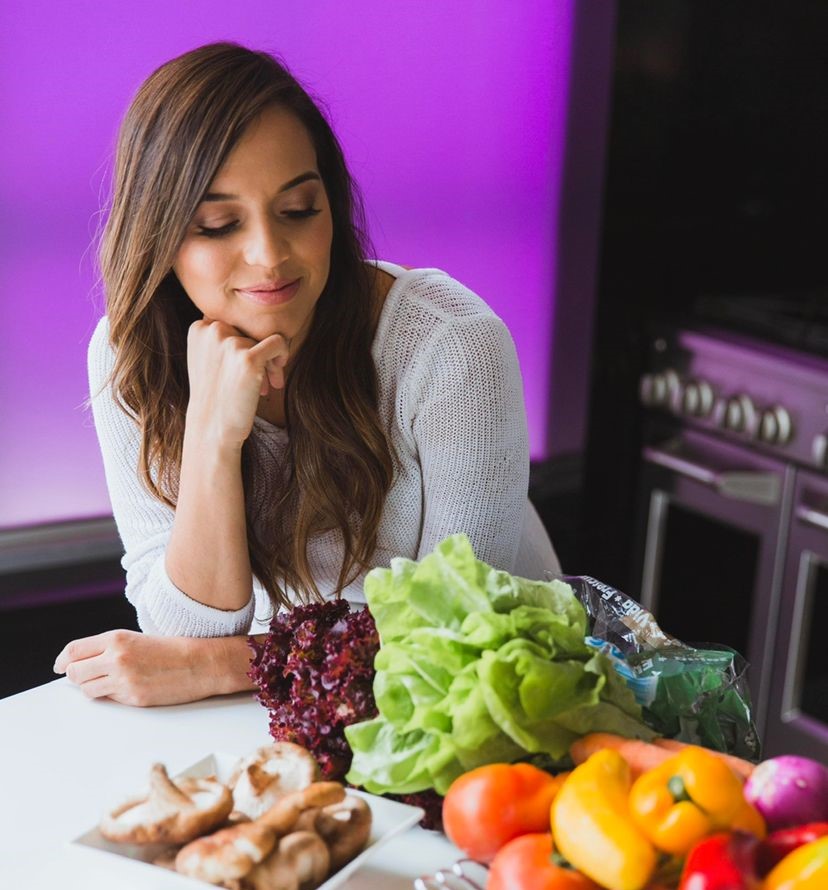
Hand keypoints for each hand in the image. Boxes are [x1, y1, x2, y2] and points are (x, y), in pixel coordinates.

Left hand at [53, 630, 250, 706]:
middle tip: (85, 676)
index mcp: (117, 638)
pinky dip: (111, 696)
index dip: (62, 660)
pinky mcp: (132, 698)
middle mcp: (116, 658)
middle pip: (74, 672)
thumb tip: (81, 663)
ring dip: (92, 687)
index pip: (73, 650)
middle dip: (76, 676)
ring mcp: (123, 680)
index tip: (61, 665)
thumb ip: (110, 648)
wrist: (201, 663)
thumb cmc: (173, 649)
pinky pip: (108, 699)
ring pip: (87, 689)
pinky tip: (126, 687)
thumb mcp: (138, 639)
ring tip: (108, 682)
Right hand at [185, 318, 290, 447]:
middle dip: (260, 351)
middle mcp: (212, 329)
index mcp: (199, 327)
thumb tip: (254, 320)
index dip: (246, 342)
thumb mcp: (207, 359)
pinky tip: (275, 377)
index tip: (246, 365)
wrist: (212, 429)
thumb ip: (221, 336)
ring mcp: (229, 342)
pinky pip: (279, 343)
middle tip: (262, 377)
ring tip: (265, 385)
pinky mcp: (248, 358)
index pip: (236, 321)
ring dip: (271, 361)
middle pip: (252, 327)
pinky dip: (282, 357)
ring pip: (266, 336)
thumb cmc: (215, 395)